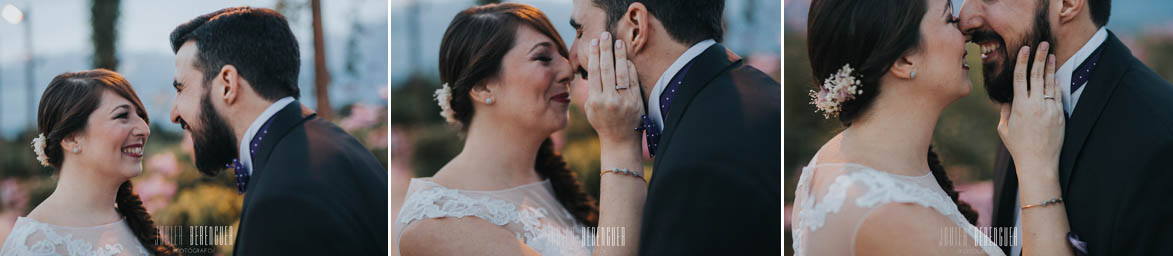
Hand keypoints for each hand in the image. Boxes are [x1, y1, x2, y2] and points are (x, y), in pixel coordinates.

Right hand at [583, 31, 643, 146]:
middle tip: (605, 35)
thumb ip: (591, 91)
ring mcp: (624, 101)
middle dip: (605, 50)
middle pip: (607, 69)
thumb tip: (594, 70)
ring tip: (618, 42)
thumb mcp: (590, 109)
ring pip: (621, 73)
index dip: (595, 56)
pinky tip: (627, 59)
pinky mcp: (636, 102)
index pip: (594, 73)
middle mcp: (609, 100)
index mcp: (595, 101)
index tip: (595, 43)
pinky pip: (633, 81)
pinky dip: (630, 68)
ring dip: (619, 55)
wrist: (620, 141)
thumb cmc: (602, 123)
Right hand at [998, 41, 1064, 178]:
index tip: (1025, 49)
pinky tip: (1056, 76)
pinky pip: (1058, 95)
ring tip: (1052, 55)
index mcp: (1020, 106)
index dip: (1022, 62)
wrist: (1039, 162)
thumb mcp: (1004, 129)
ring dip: (1051, 67)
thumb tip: (1007, 99)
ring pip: (1051, 83)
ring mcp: (1050, 109)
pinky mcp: (1060, 115)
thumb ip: (1006, 111)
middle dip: (1040, 58)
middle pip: (1038, 75)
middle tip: (1043, 44)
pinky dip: (1056, 84)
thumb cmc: (1018, 147)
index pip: (1020, 78)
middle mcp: (1036, 105)